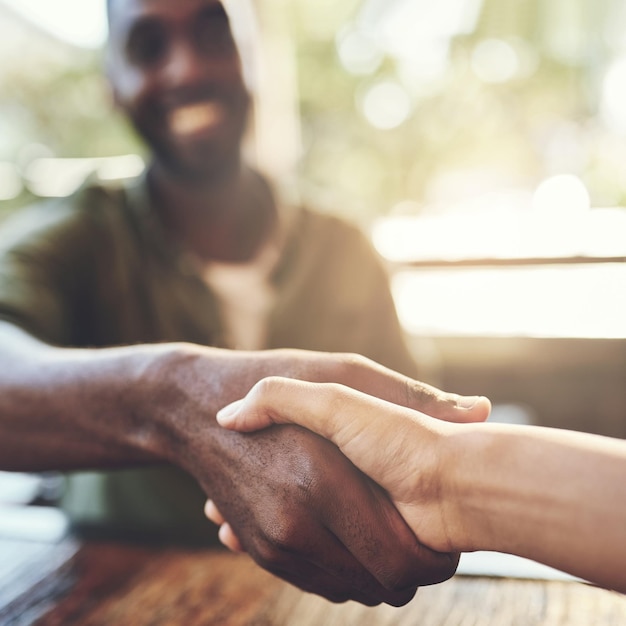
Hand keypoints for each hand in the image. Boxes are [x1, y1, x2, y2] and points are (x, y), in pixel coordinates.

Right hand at [155, 347, 488, 604]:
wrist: (195, 411)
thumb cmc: (278, 382)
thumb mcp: (345, 374)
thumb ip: (410, 397)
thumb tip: (483, 410)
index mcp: (325, 476)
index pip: (406, 555)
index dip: (438, 554)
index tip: (446, 534)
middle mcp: (296, 519)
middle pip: (384, 581)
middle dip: (413, 569)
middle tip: (424, 542)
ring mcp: (273, 540)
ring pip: (353, 590)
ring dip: (379, 574)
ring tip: (389, 538)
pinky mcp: (261, 548)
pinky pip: (319, 584)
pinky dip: (346, 573)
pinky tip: (355, 541)